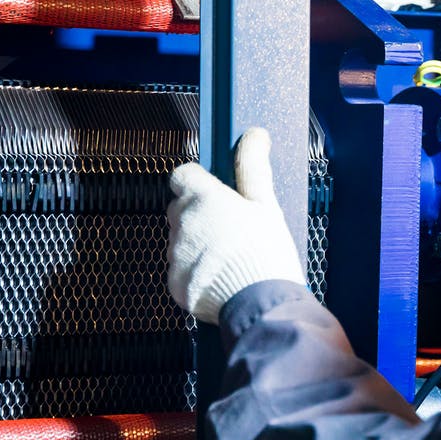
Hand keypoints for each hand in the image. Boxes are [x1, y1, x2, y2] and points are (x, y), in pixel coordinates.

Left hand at [166, 128, 305, 323]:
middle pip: (180, 209)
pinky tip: (223, 277)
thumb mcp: (266, 205)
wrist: (260, 305)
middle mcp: (182, 223)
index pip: (182, 175)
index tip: (215, 191)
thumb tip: (254, 134)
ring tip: (231, 257)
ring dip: (198, 244)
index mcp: (203, 198)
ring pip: (180, 240)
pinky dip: (197, 272)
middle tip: (231, 228)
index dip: (197, 181)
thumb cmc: (266, 253)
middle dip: (199, 215)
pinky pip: (181, 270)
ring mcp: (175, 255)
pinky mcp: (174, 284)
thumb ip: (253, 167)